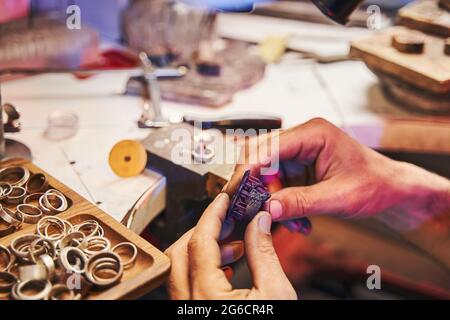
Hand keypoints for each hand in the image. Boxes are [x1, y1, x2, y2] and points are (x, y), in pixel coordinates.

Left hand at [164, 193, 296, 299]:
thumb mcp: (277, 293)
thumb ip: (263, 253)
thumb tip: (259, 222)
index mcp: (207, 296)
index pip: (200, 242)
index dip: (212, 214)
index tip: (223, 200)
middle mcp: (188, 305)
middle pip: (180, 253)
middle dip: (203, 230)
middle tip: (226, 220)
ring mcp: (187, 311)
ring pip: (179, 270)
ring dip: (202, 251)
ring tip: (233, 245)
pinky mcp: (193, 314)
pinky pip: (185, 286)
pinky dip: (201, 269)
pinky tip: (224, 267)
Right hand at [227, 118, 449, 230]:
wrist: (391, 190)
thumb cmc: (374, 185)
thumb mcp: (338, 197)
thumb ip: (301, 202)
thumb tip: (267, 209)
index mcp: (313, 133)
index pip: (267, 147)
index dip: (247, 169)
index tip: (234, 192)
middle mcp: (301, 138)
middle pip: (260, 157)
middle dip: (257, 187)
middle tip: (255, 212)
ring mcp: (298, 153)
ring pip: (265, 174)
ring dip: (272, 200)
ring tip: (294, 222)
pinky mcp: (298, 167)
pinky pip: (277, 185)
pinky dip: (282, 204)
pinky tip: (299, 220)